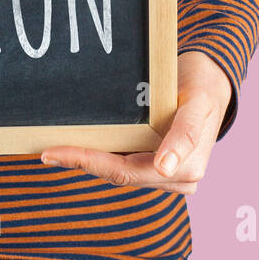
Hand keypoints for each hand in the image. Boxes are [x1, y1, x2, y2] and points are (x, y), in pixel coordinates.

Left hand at [40, 51, 232, 194]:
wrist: (213, 81)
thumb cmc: (204, 86)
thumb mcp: (198, 102)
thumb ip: (185, 134)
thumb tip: (164, 168)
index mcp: (187, 168)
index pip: (125, 171)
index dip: (88, 163)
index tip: (54, 153)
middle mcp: (176, 178)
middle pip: (118, 174)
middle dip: (82, 162)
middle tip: (45, 152)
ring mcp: (165, 174)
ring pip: (118, 172)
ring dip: (88, 161)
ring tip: (54, 150)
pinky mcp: (156, 165)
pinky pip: (123, 164)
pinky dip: (100, 155)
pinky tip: (76, 147)